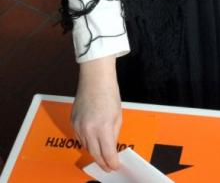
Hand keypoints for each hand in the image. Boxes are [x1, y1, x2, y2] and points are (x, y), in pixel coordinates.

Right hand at [72, 56, 121, 171]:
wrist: (95, 80)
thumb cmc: (109, 94)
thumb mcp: (117, 115)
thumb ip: (114, 132)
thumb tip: (112, 146)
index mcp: (103, 126)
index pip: (107, 152)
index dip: (111, 162)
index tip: (115, 166)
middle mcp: (89, 129)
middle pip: (95, 153)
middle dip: (102, 162)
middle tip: (108, 167)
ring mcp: (79, 126)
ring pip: (86, 147)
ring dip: (95, 152)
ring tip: (102, 156)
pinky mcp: (73, 122)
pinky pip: (80, 138)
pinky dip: (87, 142)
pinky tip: (93, 142)